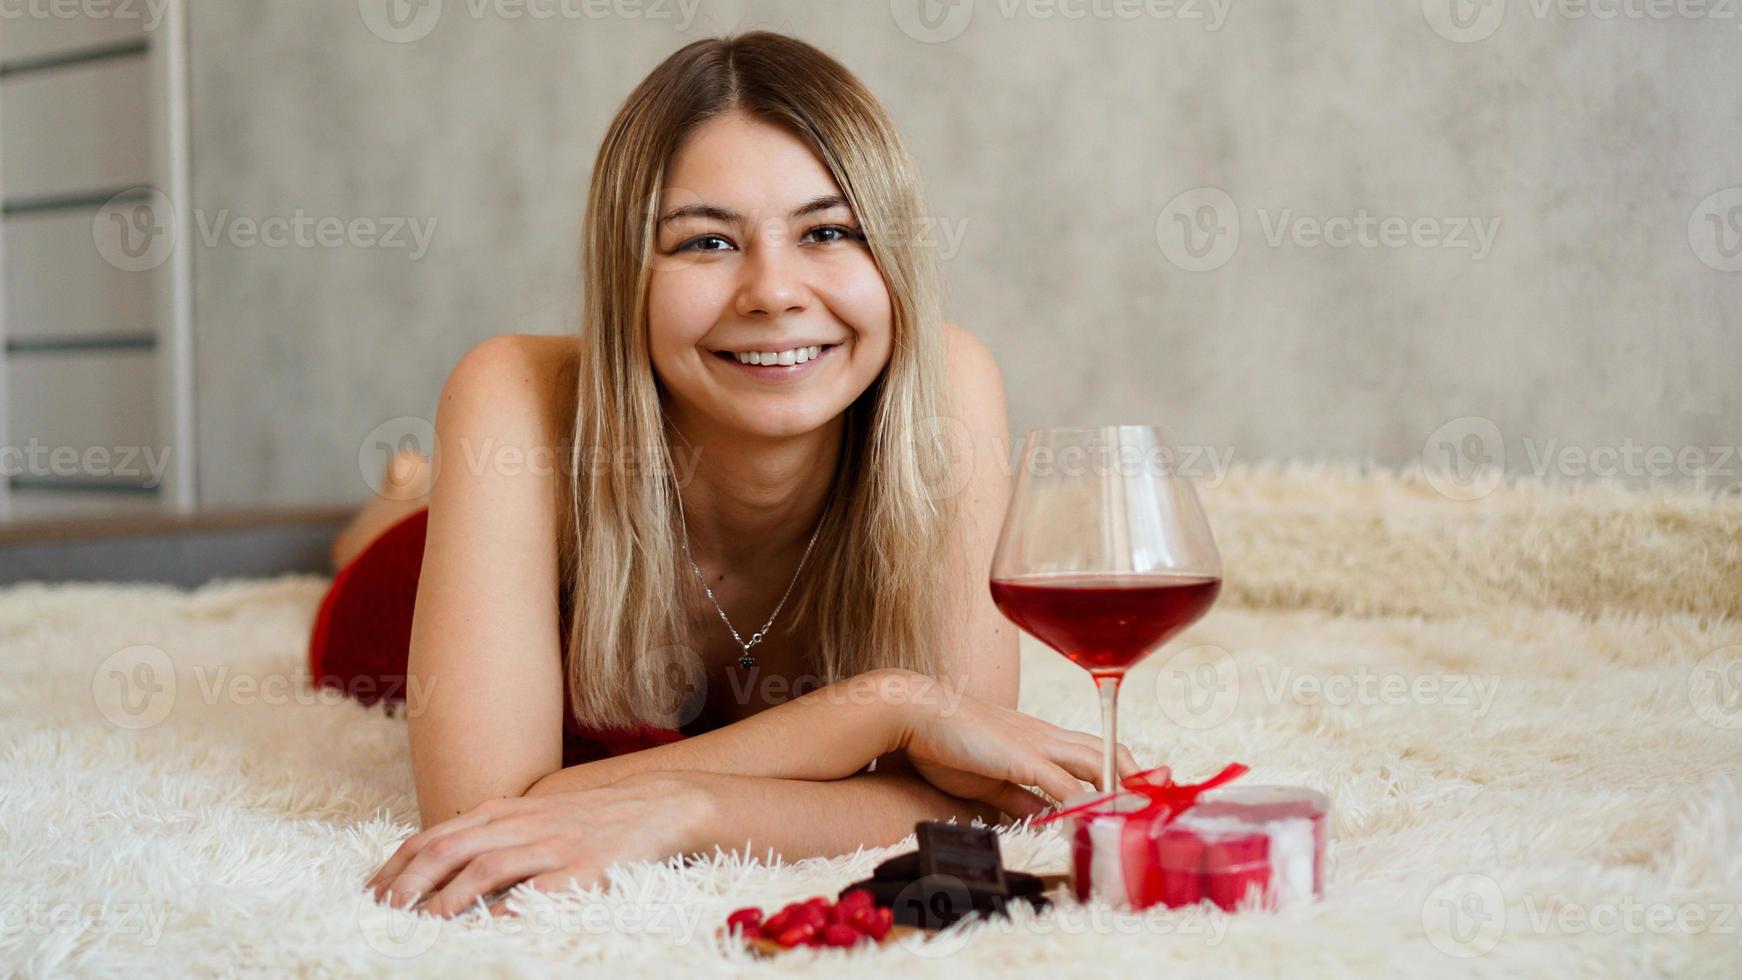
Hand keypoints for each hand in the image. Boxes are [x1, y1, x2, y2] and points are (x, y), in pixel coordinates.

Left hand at [364, 772, 706, 917]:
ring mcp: (552, 844)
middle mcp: (522, 823)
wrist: (659, 806)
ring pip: (485, 867)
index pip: (434, 836)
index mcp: (505, 811)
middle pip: (449, 850)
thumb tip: (440, 862)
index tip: (370, 894)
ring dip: (446, 899)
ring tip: (421, 926)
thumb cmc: (592, 819)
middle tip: (382, 914)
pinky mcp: (582, 868)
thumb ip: (491, 834)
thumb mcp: (535, 816)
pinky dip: (506, 909)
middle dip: (409, 884)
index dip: (397, 865)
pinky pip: (537, 889)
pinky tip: (484, 928)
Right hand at [884, 669, 1139, 818]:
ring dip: (1122, 783)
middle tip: (1156, 799)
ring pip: (1095, 759)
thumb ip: (1019, 797)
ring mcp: (1035, 744)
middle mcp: (1044, 736)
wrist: (914, 712)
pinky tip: (1097, 813)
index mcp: (1038, 738)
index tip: (1139, 789)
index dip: (1119, 768)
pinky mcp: (1020, 757)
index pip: (1092, 751)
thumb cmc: (944, 741)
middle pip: (1106, 750)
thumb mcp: (990, 778)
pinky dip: (1084, 798)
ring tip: (1141, 807)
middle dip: (1135, 774)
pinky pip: (1062, 782)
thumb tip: (1044, 815)